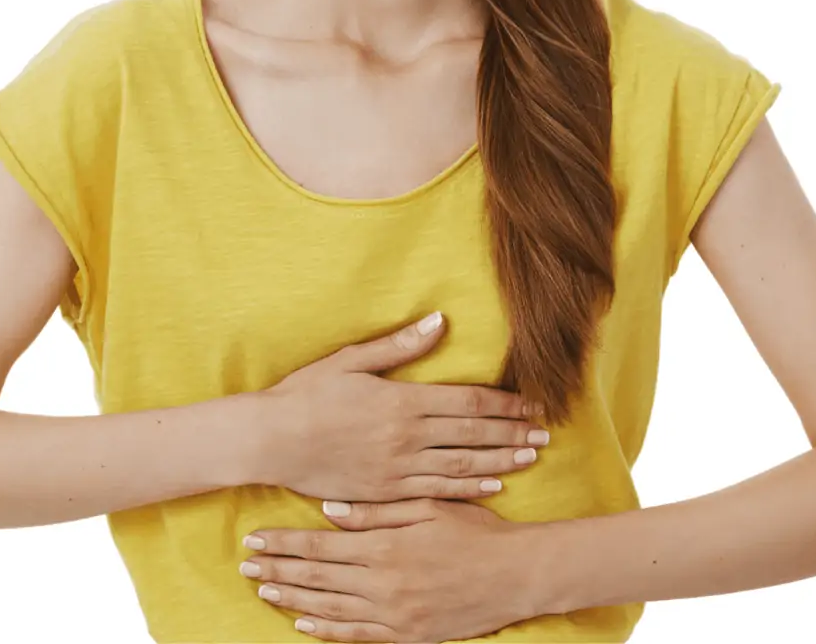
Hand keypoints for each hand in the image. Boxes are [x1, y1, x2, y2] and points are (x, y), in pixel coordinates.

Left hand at [239, 496, 547, 640]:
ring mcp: (395, 615)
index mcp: (385, 546)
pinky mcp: (408, 636)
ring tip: (264, 591)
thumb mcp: (426, 507)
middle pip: (317, 578)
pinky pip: (358, 636)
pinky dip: (328, 630)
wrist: (517, 575)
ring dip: (293, 599)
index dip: (284, 545)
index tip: (254, 540)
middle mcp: (383, 584)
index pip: (320, 546)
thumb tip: (330, 510)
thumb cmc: (474, 532)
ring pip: (330, 609)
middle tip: (244, 567)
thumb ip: (376, 512)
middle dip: (278, 571)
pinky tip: (305, 623)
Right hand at [259, 312, 547, 503]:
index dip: (504, 403)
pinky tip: (490, 487)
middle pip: (473, 435)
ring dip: (500, 462)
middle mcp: (406, 437)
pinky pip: (436, 492)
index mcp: (402, 400)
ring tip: (530, 459)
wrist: (271, 440)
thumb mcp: (351, 359)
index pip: (467, 401)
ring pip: (462, 467)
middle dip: (512, 434)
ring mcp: (396, 469)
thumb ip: (399, 345)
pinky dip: (468, 489)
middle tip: (545, 435)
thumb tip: (439, 322)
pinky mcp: (384, 492)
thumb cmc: (307, 393)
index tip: (531, 404)